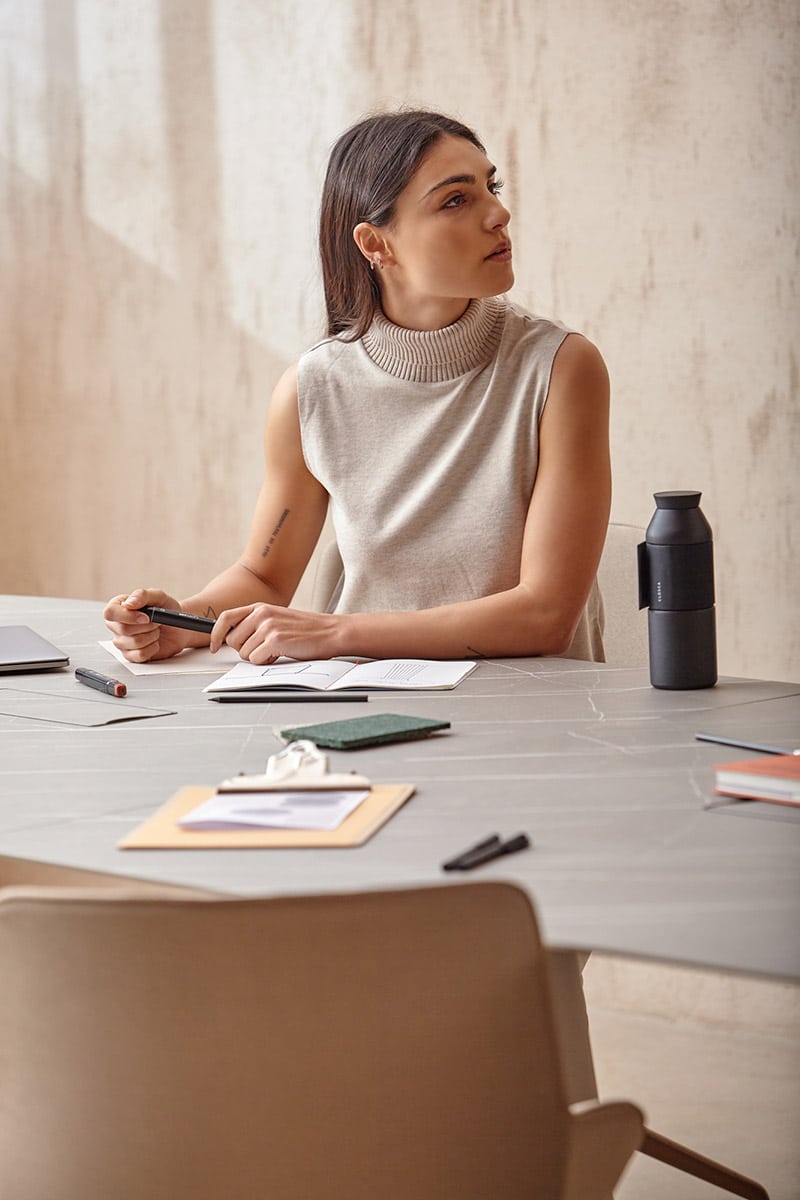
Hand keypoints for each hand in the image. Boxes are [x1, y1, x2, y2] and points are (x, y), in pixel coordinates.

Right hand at [103, 588, 194, 661]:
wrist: (177, 627)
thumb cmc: (165, 610)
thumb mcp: (158, 596)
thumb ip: (142, 595)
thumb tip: (129, 603)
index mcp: (117, 607)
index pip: (110, 613)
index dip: (128, 616)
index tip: (146, 617)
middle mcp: (116, 625)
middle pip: (124, 629)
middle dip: (148, 626)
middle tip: (156, 622)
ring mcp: (122, 642)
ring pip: (134, 642)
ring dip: (152, 636)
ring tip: (155, 631)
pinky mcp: (130, 655)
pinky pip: (140, 655)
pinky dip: (153, 648)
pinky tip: (154, 642)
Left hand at [210, 603, 342, 663]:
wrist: (331, 632)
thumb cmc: (307, 629)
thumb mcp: (278, 618)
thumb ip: (257, 623)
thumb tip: (234, 638)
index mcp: (260, 607)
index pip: (225, 618)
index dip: (216, 634)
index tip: (215, 645)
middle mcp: (261, 614)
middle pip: (232, 641)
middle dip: (244, 650)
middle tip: (263, 649)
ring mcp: (268, 626)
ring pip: (243, 653)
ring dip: (258, 657)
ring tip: (276, 650)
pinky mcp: (275, 640)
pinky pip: (256, 660)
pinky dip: (266, 662)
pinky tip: (280, 654)